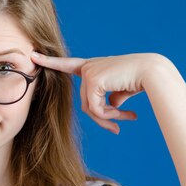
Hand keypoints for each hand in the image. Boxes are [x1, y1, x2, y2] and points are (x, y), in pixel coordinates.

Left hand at [30, 51, 165, 133]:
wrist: (152, 72)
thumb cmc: (140, 79)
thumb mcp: (122, 90)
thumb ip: (110, 96)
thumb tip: (110, 106)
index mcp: (94, 66)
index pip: (68, 64)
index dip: (51, 62)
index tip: (33, 55)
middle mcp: (89, 66)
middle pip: (85, 102)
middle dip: (101, 118)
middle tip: (116, 130)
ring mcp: (89, 71)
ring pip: (89, 107)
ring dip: (107, 118)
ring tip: (125, 119)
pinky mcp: (92, 79)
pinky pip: (94, 107)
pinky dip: (108, 114)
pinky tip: (124, 113)